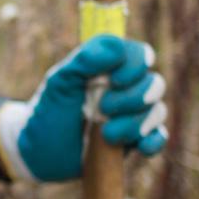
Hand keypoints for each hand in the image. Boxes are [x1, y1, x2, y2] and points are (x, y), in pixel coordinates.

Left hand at [0, 35, 167, 181]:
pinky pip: (159, 138)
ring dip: (135, 124)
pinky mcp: (135, 141)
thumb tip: (116, 46)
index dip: (135, 65)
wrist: (40, 151)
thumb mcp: (60, 82)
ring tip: (107, 135)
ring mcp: (133, 115)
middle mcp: (126, 88)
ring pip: (157, 112)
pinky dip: (152, 142)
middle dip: (132, 99)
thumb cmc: (50, 109)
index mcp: (110, 67)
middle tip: (103, 108)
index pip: (140, 55)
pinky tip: (139, 147)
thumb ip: (85, 59)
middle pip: (154, 84)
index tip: (114, 79)